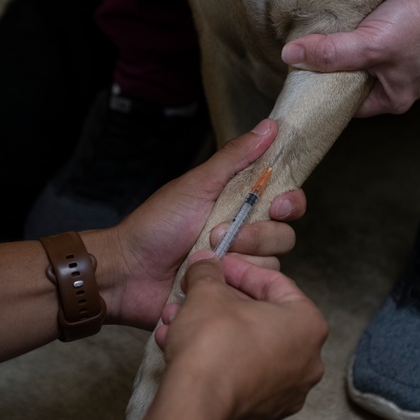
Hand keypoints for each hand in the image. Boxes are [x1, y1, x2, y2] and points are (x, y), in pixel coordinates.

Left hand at [103, 119, 306, 328]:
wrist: (129, 271)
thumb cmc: (157, 225)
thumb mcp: (197, 185)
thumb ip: (235, 157)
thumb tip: (270, 126)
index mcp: (239, 205)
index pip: (286, 201)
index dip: (290, 202)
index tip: (278, 205)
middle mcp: (245, 236)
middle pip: (284, 235)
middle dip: (258, 235)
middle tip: (225, 233)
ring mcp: (239, 267)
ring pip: (272, 265)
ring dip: (241, 259)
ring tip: (207, 256)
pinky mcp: (232, 293)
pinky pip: (256, 292)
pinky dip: (235, 283)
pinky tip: (212, 279)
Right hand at [154, 252, 327, 419]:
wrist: (196, 406)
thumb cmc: (213, 345)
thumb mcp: (207, 292)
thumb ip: (208, 272)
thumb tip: (205, 263)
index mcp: (308, 325)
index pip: (275, 284)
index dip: (240, 270)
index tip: (218, 266)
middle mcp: (308, 361)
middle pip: (261, 317)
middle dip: (222, 303)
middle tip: (197, 294)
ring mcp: (287, 392)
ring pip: (248, 347)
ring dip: (214, 331)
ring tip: (180, 322)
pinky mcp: (263, 414)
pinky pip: (241, 375)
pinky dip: (217, 360)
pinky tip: (185, 350)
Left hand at [280, 0, 419, 117]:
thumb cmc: (416, 21)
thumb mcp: (367, 44)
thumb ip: (330, 53)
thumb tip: (290, 57)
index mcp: (395, 99)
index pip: (348, 106)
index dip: (324, 94)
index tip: (301, 81)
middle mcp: (398, 85)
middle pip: (351, 85)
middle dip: (330, 72)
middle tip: (305, 61)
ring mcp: (398, 62)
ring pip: (356, 64)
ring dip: (340, 53)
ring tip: (318, 46)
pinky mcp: (396, 40)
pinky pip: (364, 46)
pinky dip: (350, 39)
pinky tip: (337, 30)